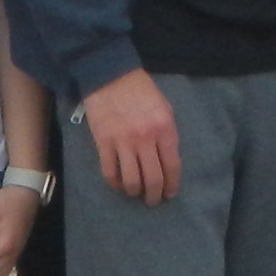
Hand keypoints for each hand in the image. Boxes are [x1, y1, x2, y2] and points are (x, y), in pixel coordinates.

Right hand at [79, 69, 181, 203]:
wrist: (110, 75)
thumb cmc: (141, 90)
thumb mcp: (164, 107)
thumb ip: (167, 132)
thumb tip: (167, 157)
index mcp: (164, 128)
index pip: (172, 166)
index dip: (172, 184)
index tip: (170, 193)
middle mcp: (146, 138)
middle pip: (153, 178)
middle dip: (155, 195)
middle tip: (153, 200)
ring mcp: (123, 142)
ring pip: (131, 180)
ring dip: (135, 192)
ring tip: (136, 193)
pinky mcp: (104, 143)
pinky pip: (110, 172)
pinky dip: (116, 183)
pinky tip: (119, 184)